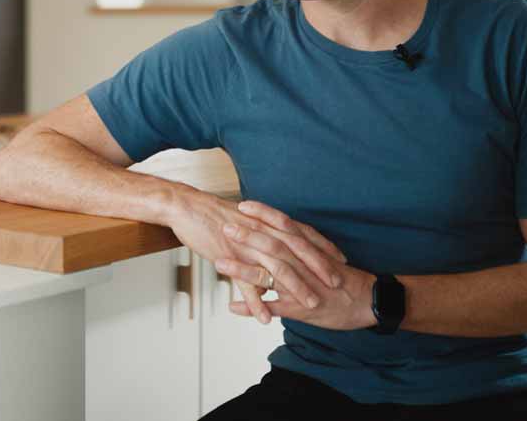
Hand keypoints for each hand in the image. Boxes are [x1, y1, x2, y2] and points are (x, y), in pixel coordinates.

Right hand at [167, 191, 351, 323]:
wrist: (186, 207)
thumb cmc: (213, 213)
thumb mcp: (244, 219)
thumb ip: (262, 229)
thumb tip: (274, 236)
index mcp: (266, 222)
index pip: (302, 234)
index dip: (322, 246)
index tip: (339, 258)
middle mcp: (261, 232)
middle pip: (296, 251)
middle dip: (318, 268)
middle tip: (335, 283)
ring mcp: (246, 246)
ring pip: (276, 269)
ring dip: (295, 288)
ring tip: (309, 305)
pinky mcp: (229, 258)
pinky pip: (245, 284)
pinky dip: (257, 303)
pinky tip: (265, 318)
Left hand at [216, 200, 376, 330]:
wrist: (370, 301)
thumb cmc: (346, 279)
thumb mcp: (324, 257)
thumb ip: (303, 248)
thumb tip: (283, 238)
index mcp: (308, 249)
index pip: (284, 225)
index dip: (263, 214)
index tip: (242, 205)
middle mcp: (303, 264)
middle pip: (272, 245)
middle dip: (247, 235)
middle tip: (224, 226)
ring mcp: (302, 286)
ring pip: (269, 274)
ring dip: (243, 268)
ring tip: (220, 262)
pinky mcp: (302, 308)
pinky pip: (273, 307)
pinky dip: (253, 306)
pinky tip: (232, 306)